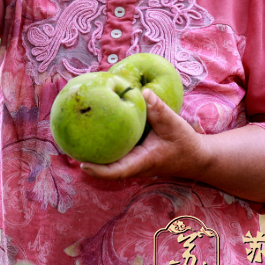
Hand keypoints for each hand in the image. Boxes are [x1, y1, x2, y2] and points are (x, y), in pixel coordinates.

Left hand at [79, 89, 210, 180]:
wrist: (197, 157)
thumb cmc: (185, 142)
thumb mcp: (174, 124)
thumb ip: (159, 109)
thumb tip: (143, 92)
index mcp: (143, 162)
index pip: (118, 171)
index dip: (99, 171)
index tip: (82, 166)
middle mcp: (135, 165)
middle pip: (107, 168)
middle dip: (88, 162)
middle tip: (67, 149)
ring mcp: (133, 162)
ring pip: (110, 163)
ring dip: (93, 155)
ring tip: (72, 141)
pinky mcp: (134, 156)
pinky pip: (115, 154)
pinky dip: (104, 146)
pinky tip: (93, 132)